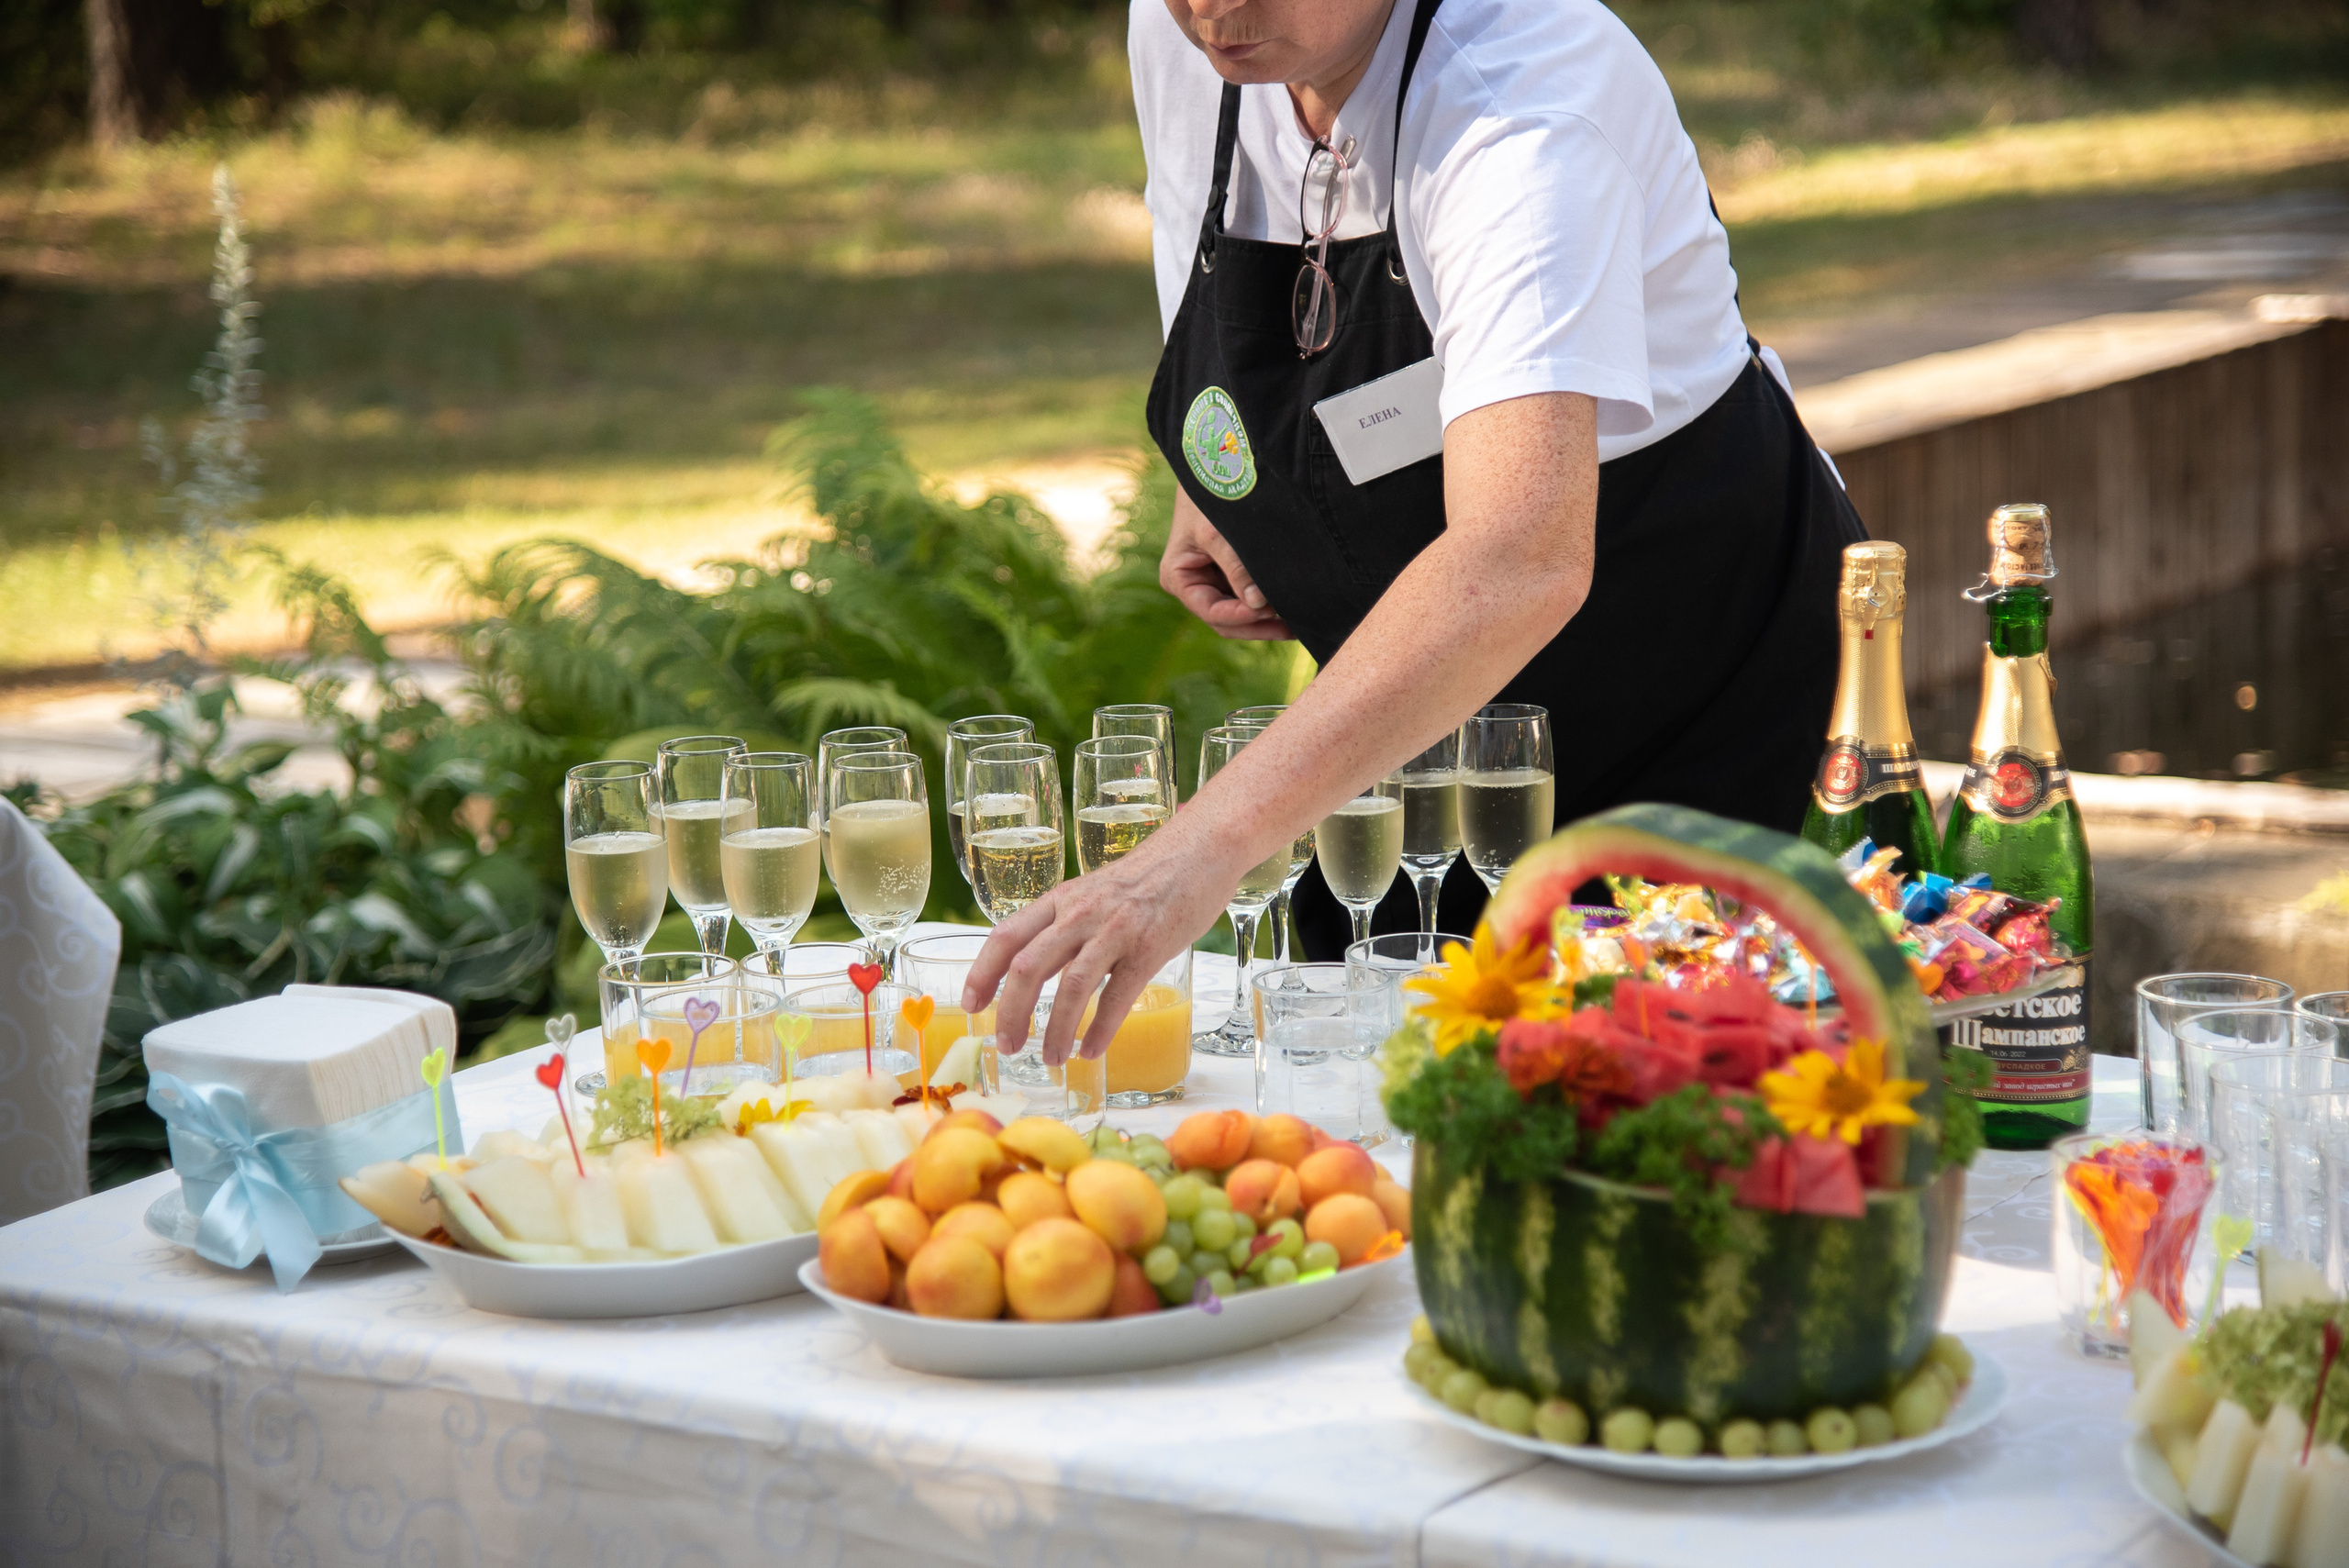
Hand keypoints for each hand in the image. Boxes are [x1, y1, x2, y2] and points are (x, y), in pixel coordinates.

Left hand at [962, 825, 1236, 1067]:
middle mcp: (1080, 913)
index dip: (981, 973)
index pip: (1005, 936)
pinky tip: (1092, 1049)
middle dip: (1011, 1013)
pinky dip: (1101, 1029)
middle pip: (1028, 967)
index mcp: (1060, 900)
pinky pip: (1118, 996)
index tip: (971, 1006)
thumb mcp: (1094, 894)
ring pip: (1072, 987)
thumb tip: (1039, 972)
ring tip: (1052, 1058)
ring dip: (1056, 1030)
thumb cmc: (1147, 877)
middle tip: (1007, 1045)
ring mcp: (1116, 929)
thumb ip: (1067, 927)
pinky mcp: (1150, 947)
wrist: (1199, 850)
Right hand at [1162, 491, 1292, 640]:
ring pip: (1241, 616)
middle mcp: (1194, 586)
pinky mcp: (1233, 577)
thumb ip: (1237, 569)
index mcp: (1178, 578)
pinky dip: (1270, 607)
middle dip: (1258, 626)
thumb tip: (1258, 604)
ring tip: (1299, 623)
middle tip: (1293, 628)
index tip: (1267, 611)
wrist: (1215, 466)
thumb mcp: (1217, 532)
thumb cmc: (1208, 495)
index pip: (1211, 611)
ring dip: (1267, 622)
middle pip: (1226, 622)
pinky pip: (1251, 601)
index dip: (1239, 616)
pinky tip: (1294, 610)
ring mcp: (1214, 583)